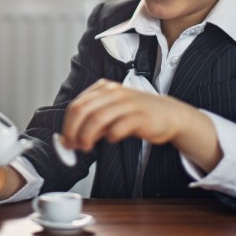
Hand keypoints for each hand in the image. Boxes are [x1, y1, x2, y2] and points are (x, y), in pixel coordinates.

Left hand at [61, 78, 190, 151]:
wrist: (169, 114)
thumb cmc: (137, 113)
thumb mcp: (111, 112)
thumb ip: (92, 121)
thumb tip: (70, 137)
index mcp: (103, 88)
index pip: (77, 105)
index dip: (68, 125)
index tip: (66, 140)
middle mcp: (113, 92)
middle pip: (84, 110)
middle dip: (74, 130)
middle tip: (74, 145)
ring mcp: (127, 103)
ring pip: (98, 117)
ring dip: (87, 135)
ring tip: (86, 147)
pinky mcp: (140, 116)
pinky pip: (119, 126)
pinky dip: (111, 135)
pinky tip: (111, 139)